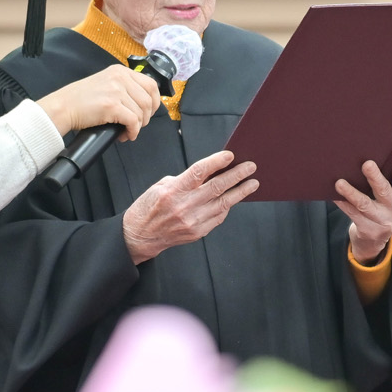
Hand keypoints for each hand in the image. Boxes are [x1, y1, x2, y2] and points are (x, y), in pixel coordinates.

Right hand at [38, 65, 162, 141]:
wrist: (64, 106)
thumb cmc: (81, 99)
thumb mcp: (105, 83)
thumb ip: (123, 87)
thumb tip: (142, 104)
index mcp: (120, 71)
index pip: (151, 84)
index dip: (154, 102)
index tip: (149, 112)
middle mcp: (120, 78)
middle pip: (148, 100)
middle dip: (146, 117)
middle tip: (136, 125)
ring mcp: (116, 91)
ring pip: (141, 112)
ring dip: (138, 126)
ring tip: (127, 131)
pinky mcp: (112, 105)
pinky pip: (133, 121)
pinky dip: (132, 132)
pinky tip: (125, 135)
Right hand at [122, 150, 258, 263]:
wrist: (140, 235)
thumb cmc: (149, 208)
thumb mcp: (161, 186)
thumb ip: (185, 180)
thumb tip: (209, 173)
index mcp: (174, 190)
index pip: (200, 172)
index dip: (216, 162)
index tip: (230, 155)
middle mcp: (184, 205)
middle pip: (217, 187)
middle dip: (236, 175)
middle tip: (250, 167)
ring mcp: (192, 221)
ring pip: (223, 203)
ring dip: (240, 192)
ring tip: (252, 183)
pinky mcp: (197, 232)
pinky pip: (218, 217)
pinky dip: (227, 207)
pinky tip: (234, 199)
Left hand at [333, 148, 391, 262]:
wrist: (376, 240)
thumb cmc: (382, 207)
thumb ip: (387, 180)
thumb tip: (366, 157)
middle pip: (383, 191)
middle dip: (375, 177)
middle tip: (367, 164)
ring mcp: (382, 221)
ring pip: (364, 205)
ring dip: (351, 193)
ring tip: (339, 183)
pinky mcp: (368, 230)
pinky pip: (352, 214)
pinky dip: (342, 203)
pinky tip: (333, 195)